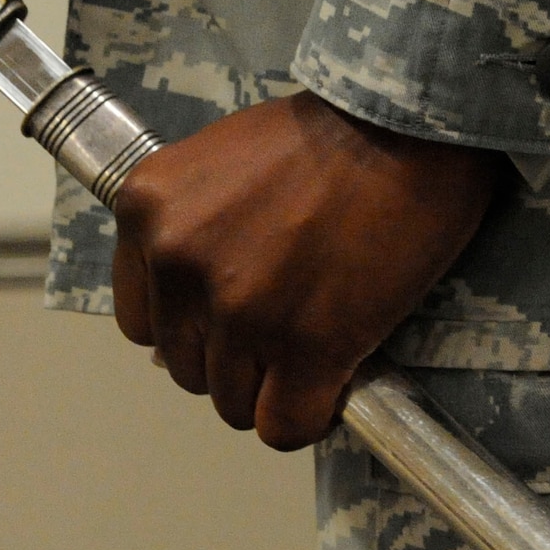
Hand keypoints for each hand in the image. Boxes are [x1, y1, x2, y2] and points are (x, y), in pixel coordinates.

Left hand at [112, 92, 503, 450]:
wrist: (408, 124)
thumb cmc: (330, 131)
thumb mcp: (221, 161)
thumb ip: (192, 228)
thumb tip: (197, 309)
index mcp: (147, 210)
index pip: (141, 320)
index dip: (193, 326)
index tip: (232, 314)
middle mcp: (179, 261)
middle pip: (186, 366)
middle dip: (235, 357)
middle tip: (286, 323)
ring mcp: (239, 309)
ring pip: (233, 403)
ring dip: (274, 386)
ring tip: (317, 343)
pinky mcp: (305, 346)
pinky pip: (283, 426)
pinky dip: (309, 416)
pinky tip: (333, 383)